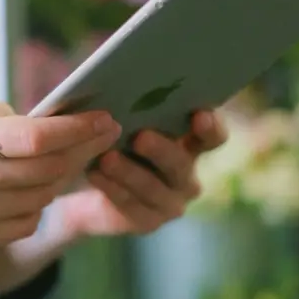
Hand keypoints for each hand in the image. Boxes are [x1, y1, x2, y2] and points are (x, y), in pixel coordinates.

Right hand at [0, 98, 121, 250]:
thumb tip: (43, 121)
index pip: (40, 137)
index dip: (79, 128)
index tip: (105, 118)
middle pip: (52, 167)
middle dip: (85, 148)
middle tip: (105, 134)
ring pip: (46, 195)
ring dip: (63, 175)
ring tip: (70, 156)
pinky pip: (29, 220)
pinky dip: (38, 202)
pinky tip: (32, 186)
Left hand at [54, 111, 226, 238]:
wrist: (86, 189)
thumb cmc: (109, 141)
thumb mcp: (120, 120)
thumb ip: (130, 104)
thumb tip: (120, 77)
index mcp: (188, 143)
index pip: (213, 136)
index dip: (210, 127)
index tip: (198, 115)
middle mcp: (185, 174)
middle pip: (181, 163)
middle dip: (161, 149)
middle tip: (140, 137)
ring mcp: (170, 201)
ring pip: (153, 187)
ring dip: (129, 172)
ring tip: (106, 157)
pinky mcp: (148, 221)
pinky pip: (130, 204)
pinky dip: (112, 187)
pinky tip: (94, 173)